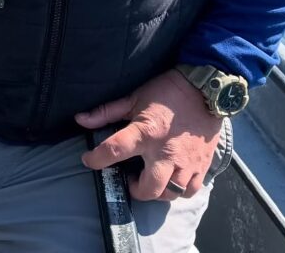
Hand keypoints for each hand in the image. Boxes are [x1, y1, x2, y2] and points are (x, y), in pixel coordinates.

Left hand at [76, 68, 221, 200]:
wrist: (204, 90)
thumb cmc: (166, 92)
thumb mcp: (133, 97)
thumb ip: (106, 112)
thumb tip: (80, 119)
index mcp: (145, 132)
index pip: (114, 151)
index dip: (96, 159)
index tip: (89, 161)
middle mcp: (165, 152)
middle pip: (147, 189)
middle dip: (135, 189)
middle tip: (130, 179)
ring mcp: (186, 163)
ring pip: (169, 194)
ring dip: (156, 192)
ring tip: (151, 180)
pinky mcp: (202, 166)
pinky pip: (190, 192)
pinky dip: (178, 191)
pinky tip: (171, 180)